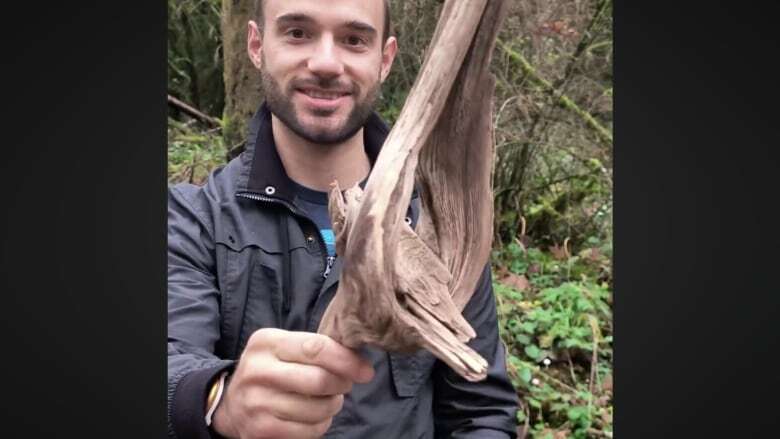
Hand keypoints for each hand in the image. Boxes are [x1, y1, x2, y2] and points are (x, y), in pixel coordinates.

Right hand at [212, 328, 374, 438]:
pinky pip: (310, 430)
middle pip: (319, 380)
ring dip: (333, 405)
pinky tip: (314, 416)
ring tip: (326, 399)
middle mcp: (258, 371)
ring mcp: (257, 403)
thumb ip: (316, 347)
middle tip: (344, 385)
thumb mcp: (283, 347)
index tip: (365, 370)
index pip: (316, 348)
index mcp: (266, 342)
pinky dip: (321, 424)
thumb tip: (359, 361)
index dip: (346, 360)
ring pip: (318, 408)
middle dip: (341, 384)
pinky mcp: (262, 430)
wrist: (231, 404)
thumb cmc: (270, 370)